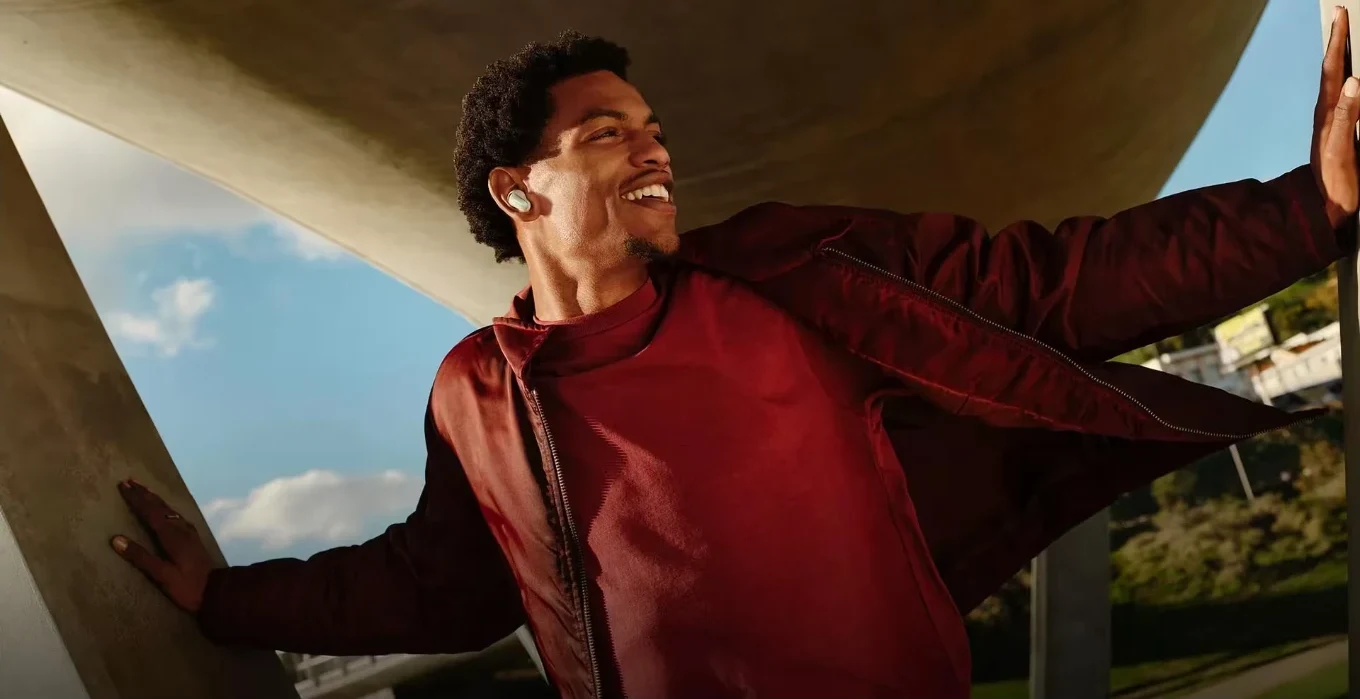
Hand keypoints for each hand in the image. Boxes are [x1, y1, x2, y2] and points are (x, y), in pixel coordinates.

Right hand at [110, 479, 214, 613]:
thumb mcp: (162, 575)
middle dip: (144, 493)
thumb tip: (116, 539)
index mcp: (172, 536)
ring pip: (169, 510)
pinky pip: (176, 516)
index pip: (150, 512)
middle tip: (129, 481)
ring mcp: (189, 533)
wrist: (217, 591)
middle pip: (160, 507)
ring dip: (155, 499)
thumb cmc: (188, 586)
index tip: (123, 486)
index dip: (136, 499)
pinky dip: (165, 508)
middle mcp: (181, 529)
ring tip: (144, 489)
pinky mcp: (193, 538)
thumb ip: (140, 557)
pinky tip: (166, 511)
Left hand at [1315, 6, 1359, 228]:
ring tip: (1345, 37)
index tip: (1342, 16)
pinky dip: (1347, 78)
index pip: (1333, 70)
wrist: (1326, 205)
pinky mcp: (1339, 130)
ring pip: (1336, 81)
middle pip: (1332, 70)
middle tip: (1341, 16)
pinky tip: (1352, 77)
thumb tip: (1353, 82)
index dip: (1337, 42)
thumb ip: (1346, 116)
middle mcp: (1327, 113)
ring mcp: (1332, 121)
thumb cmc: (1334, 180)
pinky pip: (1343, 96)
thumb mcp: (1340, 148)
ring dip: (1340, 57)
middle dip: (1337, 42)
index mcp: (1327, 113)